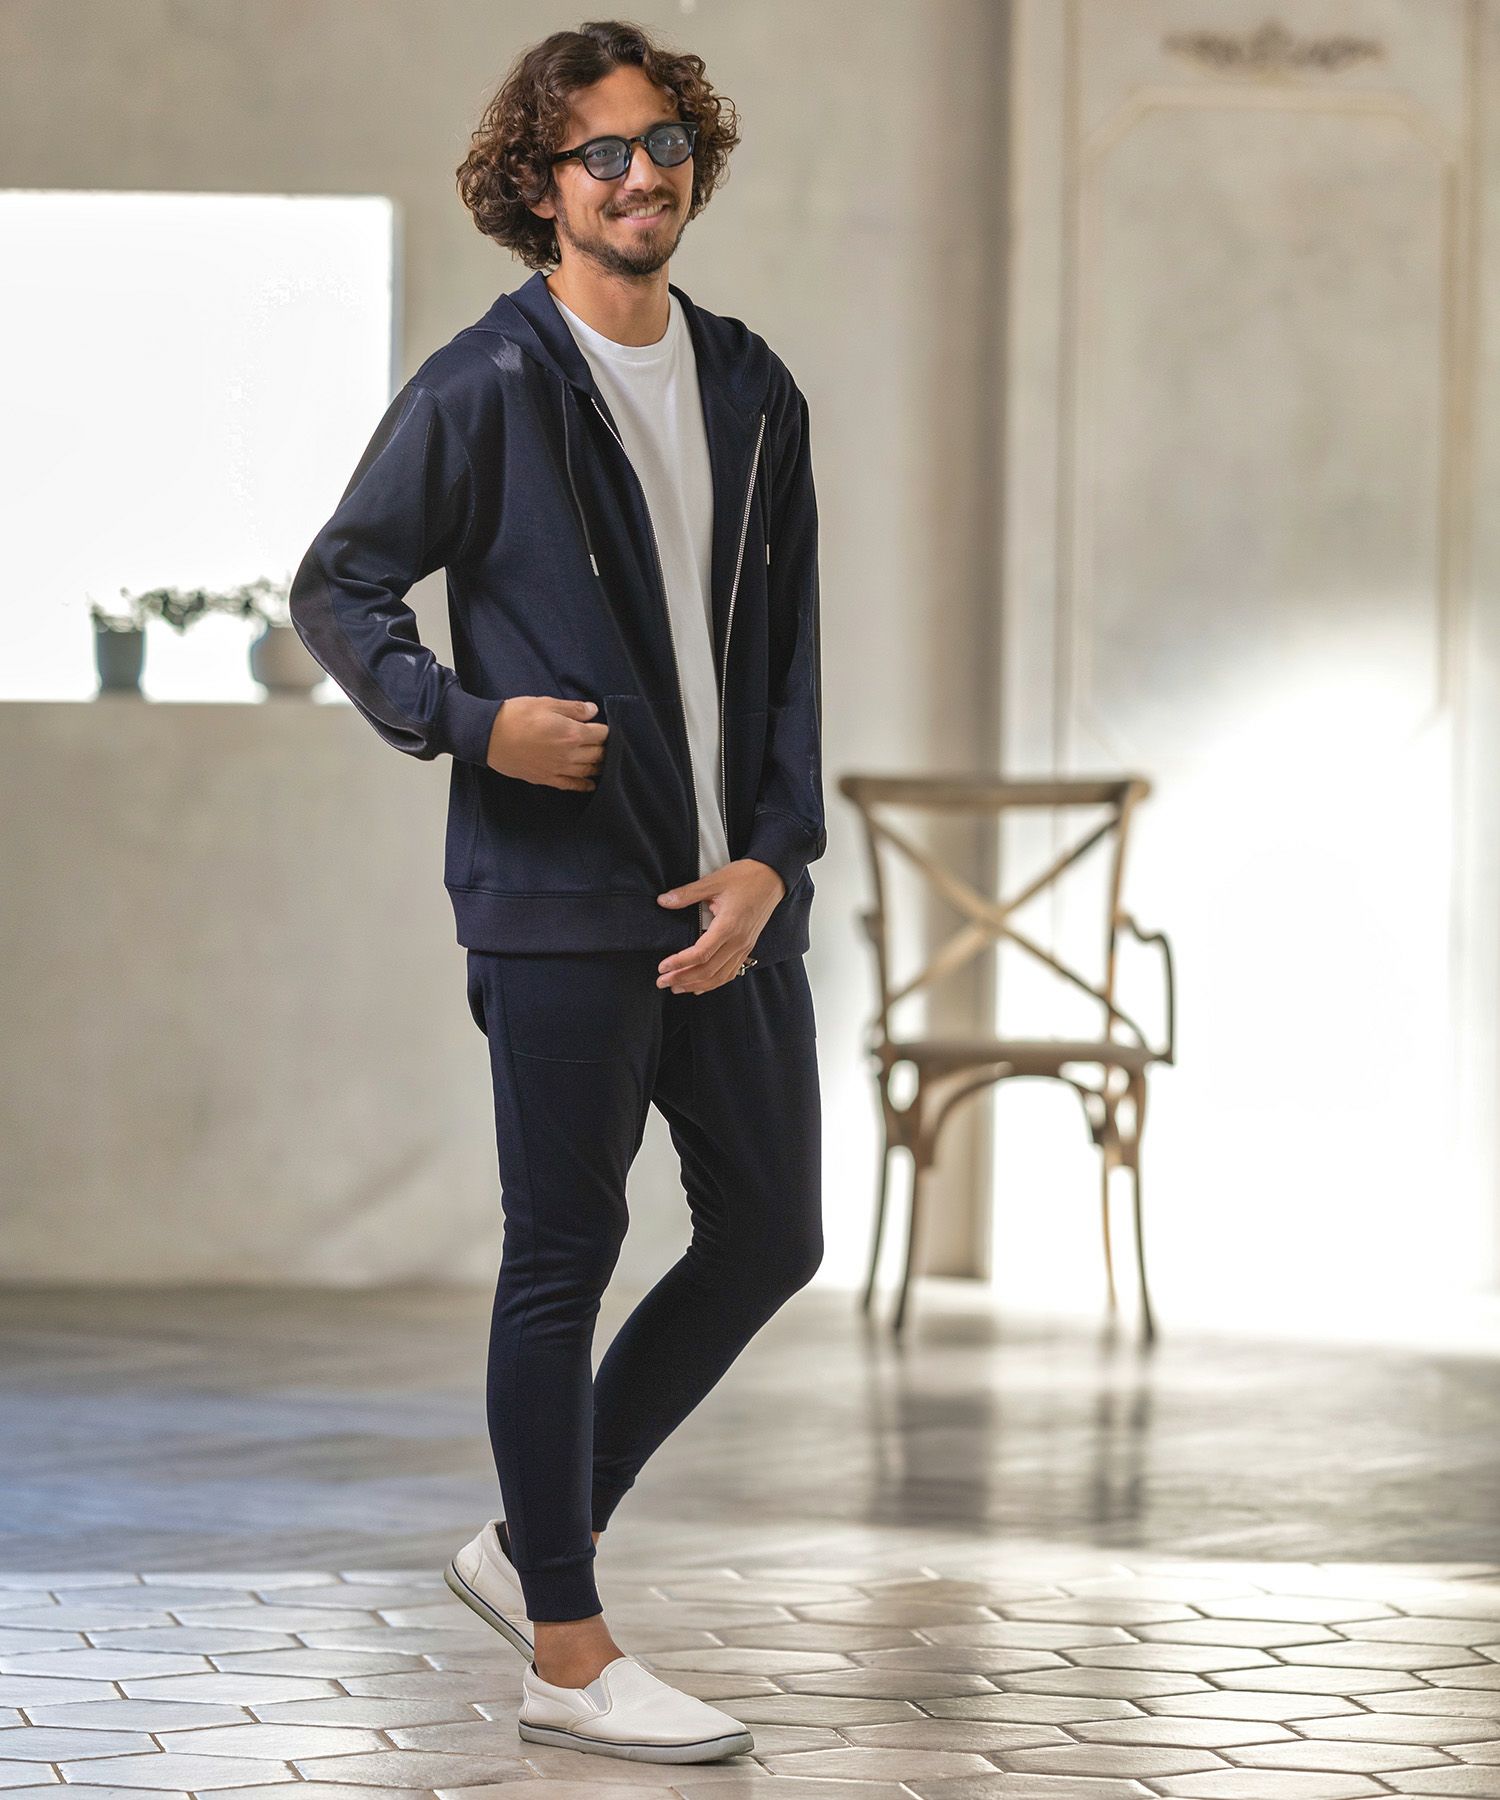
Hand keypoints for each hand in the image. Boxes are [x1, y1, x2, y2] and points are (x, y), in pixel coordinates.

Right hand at [486, 696, 607, 789]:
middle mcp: (569, 754)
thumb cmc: (516, 716)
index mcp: (572, 733)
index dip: (604, 729)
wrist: (489, 736)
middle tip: (602, 742)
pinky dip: (584, 785)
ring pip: (588, 770)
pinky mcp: (546, 778)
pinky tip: (591, 784)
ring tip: (601, 761)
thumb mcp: (546, 703)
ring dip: (598, 765)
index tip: (601, 726)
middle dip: (603, 747)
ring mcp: (558, 769)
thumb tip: (593, 710)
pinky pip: (571, 785)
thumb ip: (573, 708)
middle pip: (598, 754)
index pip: (601, 734)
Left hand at [655, 859, 787, 992]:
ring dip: (697, 984)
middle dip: (683, 978)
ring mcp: (745, 947)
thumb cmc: (746, 878)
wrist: (772, 878)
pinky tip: (700, 986)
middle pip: (708, 970)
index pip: (700, 954)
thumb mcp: (713, 882)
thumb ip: (687, 894)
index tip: (663, 967)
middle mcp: (738, 941)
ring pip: (720, 976)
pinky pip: (731, 972)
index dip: (679, 963)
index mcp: (728, 926)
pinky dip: (714, 982)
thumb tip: (663, 901)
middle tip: (662, 982)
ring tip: (677, 987)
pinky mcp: (748, 947)